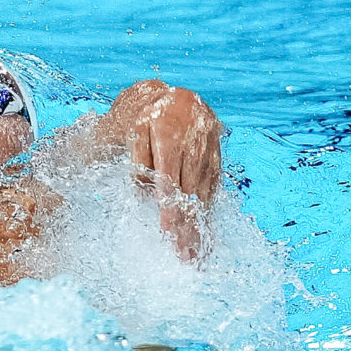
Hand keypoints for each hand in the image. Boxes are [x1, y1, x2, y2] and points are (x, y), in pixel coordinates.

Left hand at [99, 80, 223, 260]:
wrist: (174, 95)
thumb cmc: (145, 116)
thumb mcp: (132, 132)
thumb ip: (138, 162)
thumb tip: (144, 197)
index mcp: (168, 132)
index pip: (169, 178)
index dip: (169, 206)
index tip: (168, 232)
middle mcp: (194, 139)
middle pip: (189, 190)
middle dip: (187, 224)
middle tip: (186, 255)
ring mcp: (209, 145)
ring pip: (204, 189)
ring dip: (201, 222)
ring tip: (196, 251)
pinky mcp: (218, 151)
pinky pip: (213, 183)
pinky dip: (208, 207)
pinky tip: (205, 229)